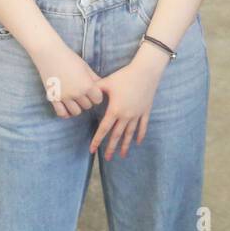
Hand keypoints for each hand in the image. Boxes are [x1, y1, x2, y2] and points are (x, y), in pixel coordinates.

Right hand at [34, 43, 103, 117]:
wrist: (50, 54)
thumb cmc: (70, 58)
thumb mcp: (86, 67)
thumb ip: (95, 79)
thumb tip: (102, 88)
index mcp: (86, 85)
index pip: (98, 99)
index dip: (97, 96)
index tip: (93, 91)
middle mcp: (76, 93)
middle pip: (88, 106)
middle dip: (88, 100)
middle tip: (84, 93)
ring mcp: (64, 97)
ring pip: (76, 112)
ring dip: (78, 107)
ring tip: (76, 100)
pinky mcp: (53, 98)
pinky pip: (61, 113)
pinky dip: (66, 113)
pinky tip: (67, 107)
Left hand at [90, 44, 169, 159]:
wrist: (146, 72)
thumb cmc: (125, 76)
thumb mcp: (107, 82)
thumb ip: (95, 90)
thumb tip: (84, 94)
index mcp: (115, 110)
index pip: (103, 129)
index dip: (97, 140)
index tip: (92, 150)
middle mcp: (126, 115)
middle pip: (117, 135)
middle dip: (111, 147)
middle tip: (107, 158)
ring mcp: (137, 114)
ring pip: (130, 133)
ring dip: (125, 145)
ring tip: (122, 155)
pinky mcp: (145, 111)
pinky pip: (143, 126)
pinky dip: (140, 135)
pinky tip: (138, 142)